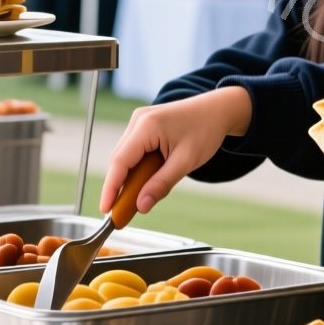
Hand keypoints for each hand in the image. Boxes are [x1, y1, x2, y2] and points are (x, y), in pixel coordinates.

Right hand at [99, 87, 252, 214]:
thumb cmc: (205, 130)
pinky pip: (133, 152)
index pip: (120, 161)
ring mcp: (139, 122)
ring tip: (139, 199)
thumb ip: (162, 184)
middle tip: (124, 214)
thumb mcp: (186, 161)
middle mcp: (137, 120)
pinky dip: (137, 169)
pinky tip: (146, 181)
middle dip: (120, 187)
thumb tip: (141, 206)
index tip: (106, 210)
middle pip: (120, 160)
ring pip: (125, 157)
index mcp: (147, 125)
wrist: (217, 110)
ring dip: (130, 179)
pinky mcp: (143, 126)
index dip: (111, 188)